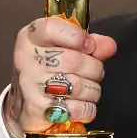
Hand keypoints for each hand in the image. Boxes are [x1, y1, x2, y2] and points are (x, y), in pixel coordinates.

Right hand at [3, 17, 116, 137]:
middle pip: (74, 60)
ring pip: (78, 86)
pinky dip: (87, 108)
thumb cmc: (50, 70)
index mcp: (30, 37)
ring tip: (88, 90)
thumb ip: (89, 44)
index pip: (50, 28)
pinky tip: (82, 105)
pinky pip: (77, 108)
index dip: (76, 37)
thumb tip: (110, 46)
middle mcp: (27, 59)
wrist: (26, 105)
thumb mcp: (66, 49)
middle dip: (94, 68)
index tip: (88, 46)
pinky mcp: (38, 109)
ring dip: (92, 90)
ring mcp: (30, 84)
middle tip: (93, 72)